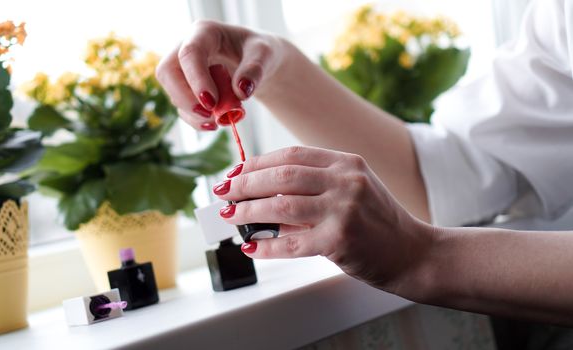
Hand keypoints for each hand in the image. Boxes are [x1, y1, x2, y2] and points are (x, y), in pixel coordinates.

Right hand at [155, 20, 285, 130]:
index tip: (212, 103)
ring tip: (220, 119)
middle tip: (210, 114)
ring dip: (193, 113)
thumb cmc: (259, 52)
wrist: (258, 63)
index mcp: (204, 33)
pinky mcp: (185, 88)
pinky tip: (213, 124)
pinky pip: (181, 107)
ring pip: (172, 92)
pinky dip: (195, 120)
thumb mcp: (265, 55)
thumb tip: (241, 91)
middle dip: (185, 98)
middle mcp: (186, 47)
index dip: (196, 79)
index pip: (190, 53)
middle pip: (167, 72)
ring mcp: (182, 69)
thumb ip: (255, 70)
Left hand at [212, 146, 435, 295]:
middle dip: (245, 184)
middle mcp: (346, 181)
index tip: (235, 173)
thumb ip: (311, 190)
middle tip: (223, 193)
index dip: (256, 163)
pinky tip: (251, 247)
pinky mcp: (341, 240)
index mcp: (346, 163)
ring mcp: (345, 209)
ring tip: (230, 217)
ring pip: (282, 206)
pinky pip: (292, 243)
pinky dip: (267, 246)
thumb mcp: (350, 192)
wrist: (412, 253)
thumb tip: (260, 198)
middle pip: (281, 176)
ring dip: (249, 212)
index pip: (290, 155)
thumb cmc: (376, 222)